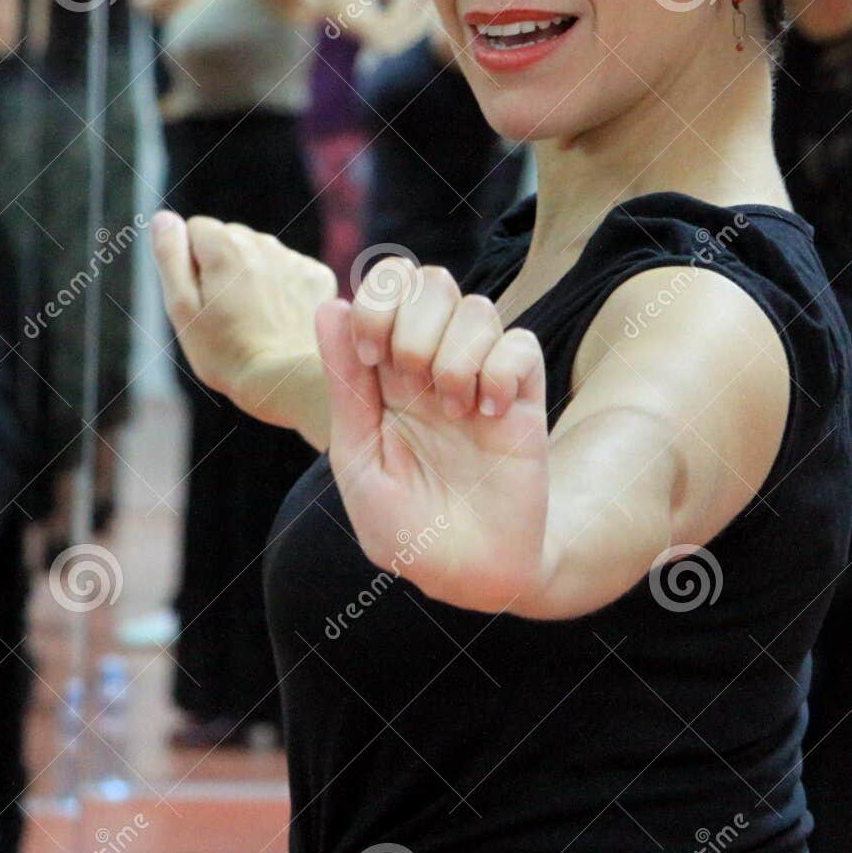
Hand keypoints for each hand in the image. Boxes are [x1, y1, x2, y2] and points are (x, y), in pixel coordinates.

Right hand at [151, 212, 336, 447]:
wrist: (285, 380)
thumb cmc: (224, 350)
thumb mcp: (182, 307)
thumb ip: (171, 257)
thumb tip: (164, 218)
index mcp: (225, 246)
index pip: (195, 229)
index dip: (190, 262)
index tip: (200, 295)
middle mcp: (263, 243)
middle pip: (229, 238)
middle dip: (222, 265)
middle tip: (224, 311)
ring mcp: (294, 258)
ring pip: (260, 253)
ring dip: (252, 274)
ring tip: (252, 317)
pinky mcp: (317, 276)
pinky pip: (289, 269)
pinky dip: (282, 286)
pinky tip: (278, 317)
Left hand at [316, 263, 549, 611]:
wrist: (465, 572)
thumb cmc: (403, 524)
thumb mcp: (359, 457)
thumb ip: (345, 383)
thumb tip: (328, 305)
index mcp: (386, 370)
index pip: (386, 285)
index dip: (375, 302)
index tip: (369, 357)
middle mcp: (434, 361)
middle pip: (432, 280)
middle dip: (413, 325)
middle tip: (411, 384)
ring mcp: (481, 375)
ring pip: (477, 307)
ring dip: (455, 356)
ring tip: (454, 412)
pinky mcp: (523, 395)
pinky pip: (520, 344)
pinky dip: (499, 374)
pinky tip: (489, 417)